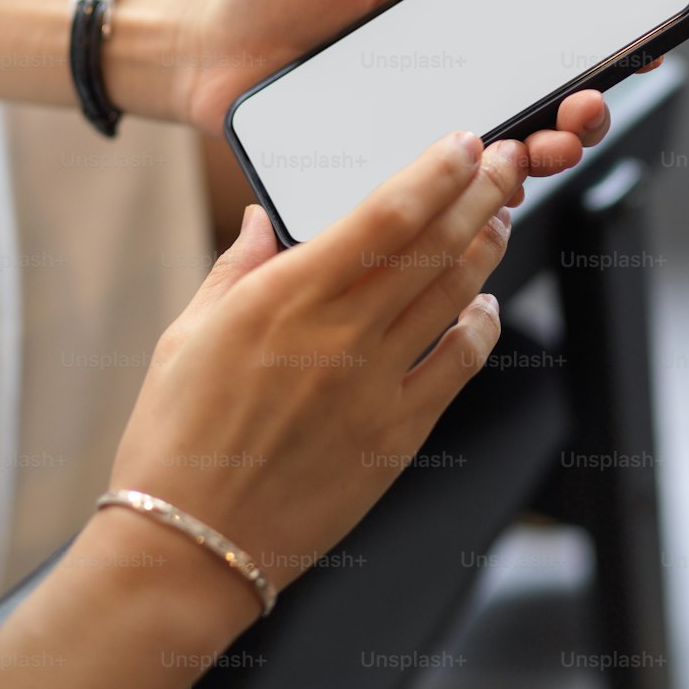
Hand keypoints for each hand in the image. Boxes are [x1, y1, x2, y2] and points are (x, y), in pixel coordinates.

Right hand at [104, 129, 526, 603]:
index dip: (435, 173)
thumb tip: (261, 219)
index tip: (464, 144)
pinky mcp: (397, 436)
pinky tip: (486, 306)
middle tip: (510, 161)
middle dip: (483, 193)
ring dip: (487, 249)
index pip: (384, 215)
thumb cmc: (177, 438)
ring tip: (502, 217)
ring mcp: (377, 386)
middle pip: (434, 246)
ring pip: (455, 296)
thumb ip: (236, 267)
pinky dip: (482, 328)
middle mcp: (342, 334)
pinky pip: (458, 367)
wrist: (191, 545)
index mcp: (286, 297)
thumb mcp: (189, 334)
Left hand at [166, 0, 661, 195]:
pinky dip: (473, 196)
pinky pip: (436, 191)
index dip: (594, 46)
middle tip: (589, 106)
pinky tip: (492, 189)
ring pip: (495, 155)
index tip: (638, 47)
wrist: (204, 47)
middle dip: (579, 111)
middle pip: (533, 104)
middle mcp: (444, 81)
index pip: (540, 37)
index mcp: (452, 23)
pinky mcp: (380, 170)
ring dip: (539, 153)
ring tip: (550, 145)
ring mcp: (413, 129)